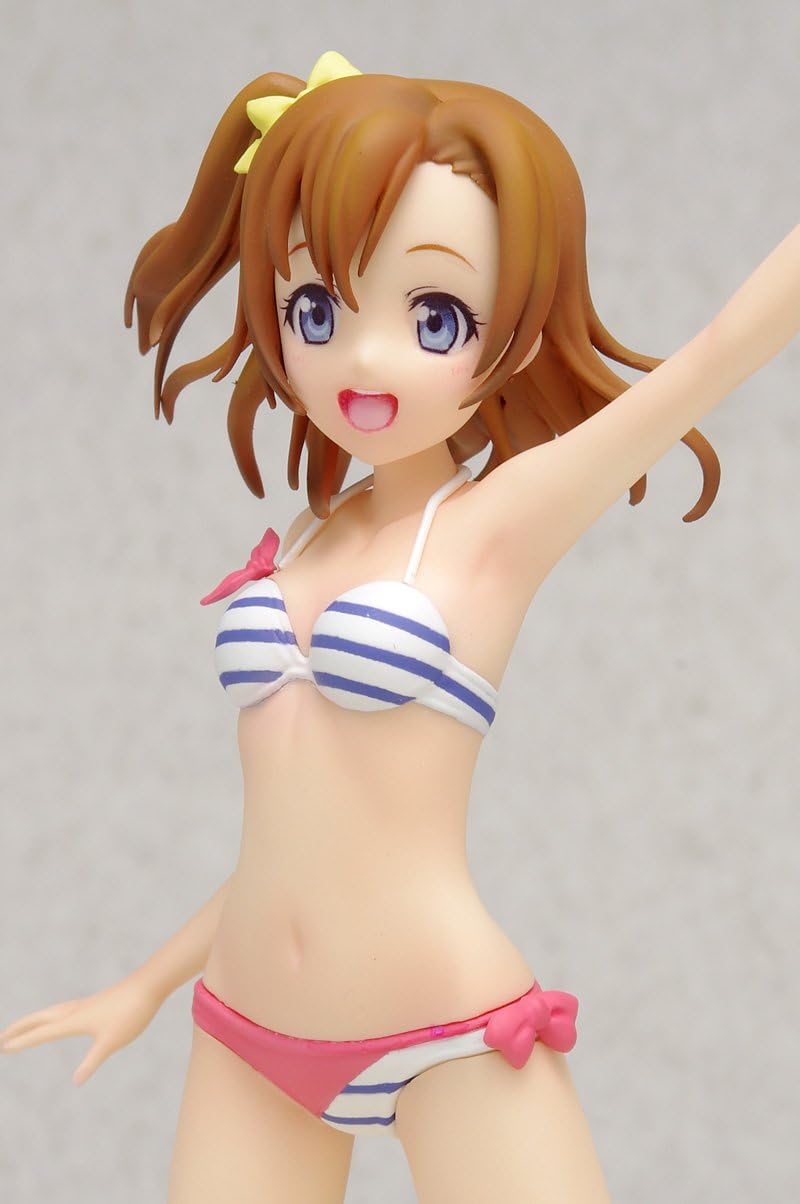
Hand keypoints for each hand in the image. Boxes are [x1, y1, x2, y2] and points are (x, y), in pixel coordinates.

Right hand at [0, 974, 161, 1084]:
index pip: (41, 1033)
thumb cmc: (131, 1013)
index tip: (3, 1048)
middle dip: (19, 1029)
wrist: (149, 985)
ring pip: (51, 1012)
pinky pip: (63, 1010)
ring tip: (22, 1027)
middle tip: (1, 1038)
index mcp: (74, 1020)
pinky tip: (58, 1019)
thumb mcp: (111, 1042)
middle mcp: (75, 1010)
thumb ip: (92, 1062)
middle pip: (39, 1019)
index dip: (22, 1042)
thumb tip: (76, 1081)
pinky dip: (51, 1016)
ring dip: (33, 1021)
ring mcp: (84, 1005)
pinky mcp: (94, 1003)